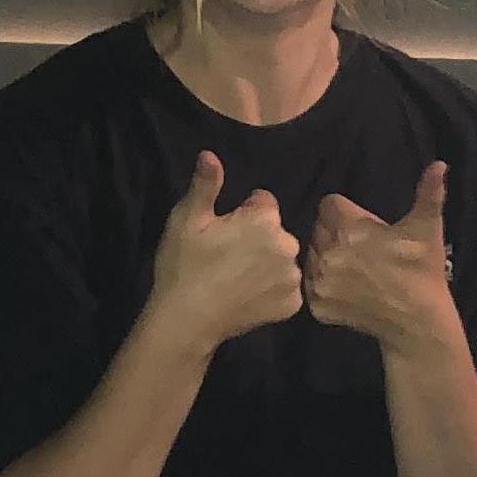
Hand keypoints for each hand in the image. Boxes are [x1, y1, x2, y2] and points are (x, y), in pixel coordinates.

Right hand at [147, 150, 302, 352]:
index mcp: (265, 220)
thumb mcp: (187, 220)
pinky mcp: (291, 304)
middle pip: (276, 232)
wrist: (187, 321)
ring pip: (283, 260)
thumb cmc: (184, 266)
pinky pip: (287, 288)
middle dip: (259, 238)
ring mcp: (292, 278)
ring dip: (268, 264)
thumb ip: (205, 185)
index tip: (224, 231)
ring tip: (238, 279)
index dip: (242, 214)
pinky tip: (250, 296)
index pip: (263, 202)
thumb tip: (210, 155)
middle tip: (229, 257)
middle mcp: (288, 246)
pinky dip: (273, 291)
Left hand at [304, 161, 452, 356]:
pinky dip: (323, 286)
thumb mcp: (427, 228)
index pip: (329, 206)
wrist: (417, 321)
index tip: (362, 225)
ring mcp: (320, 282)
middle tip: (359, 248)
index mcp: (349, 228)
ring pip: (311, 257)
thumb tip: (440, 165)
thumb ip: (429, 193)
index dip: (345, 212)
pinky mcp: (317, 305)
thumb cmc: (422, 270)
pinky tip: (345, 288)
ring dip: (325, 258)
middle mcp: (328, 253)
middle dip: (335, 234)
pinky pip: (310, 285)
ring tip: (352, 268)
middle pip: (318, 230)